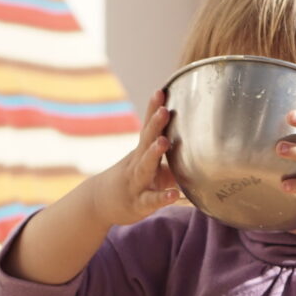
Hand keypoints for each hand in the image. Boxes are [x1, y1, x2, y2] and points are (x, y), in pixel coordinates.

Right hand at [88, 89, 182, 225]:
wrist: (98, 203)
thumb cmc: (131, 181)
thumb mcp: (149, 167)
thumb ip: (170, 158)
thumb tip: (196, 148)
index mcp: (141, 152)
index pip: (147, 128)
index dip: (153, 110)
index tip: (161, 91)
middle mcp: (137, 164)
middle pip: (145, 142)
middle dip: (155, 125)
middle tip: (164, 109)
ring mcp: (136, 183)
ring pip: (145, 167)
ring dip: (154, 154)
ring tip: (164, 141)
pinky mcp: (139, 204)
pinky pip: (151, 200)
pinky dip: (162, 197)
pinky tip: (174, 195)